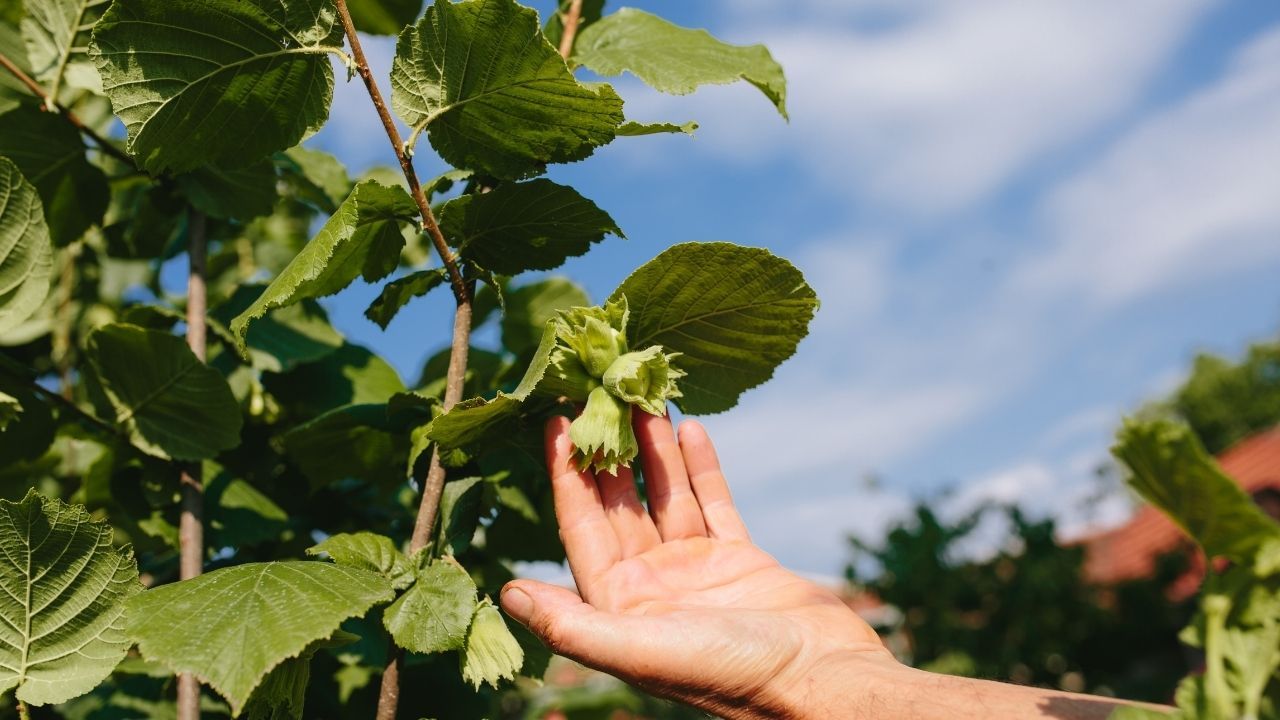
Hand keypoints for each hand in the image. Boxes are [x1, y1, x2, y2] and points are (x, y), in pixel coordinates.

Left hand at [500, 412, 893, 718]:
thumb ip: (571, 624)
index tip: (557, 420)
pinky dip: (700, 468)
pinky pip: (712, 503)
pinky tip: (690, 428)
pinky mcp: (739, 560)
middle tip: (600, 393)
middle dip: (610, 451)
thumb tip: (507, 592)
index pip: (581, 527)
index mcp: (619, 607)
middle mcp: (651, 586)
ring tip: (644, 398)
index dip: (566, 475)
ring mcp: (696, 571)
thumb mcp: (640, 651)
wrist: (821, 683)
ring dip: (653, 450)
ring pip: (666, 496)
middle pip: (621, 504)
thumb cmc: (730, 675)